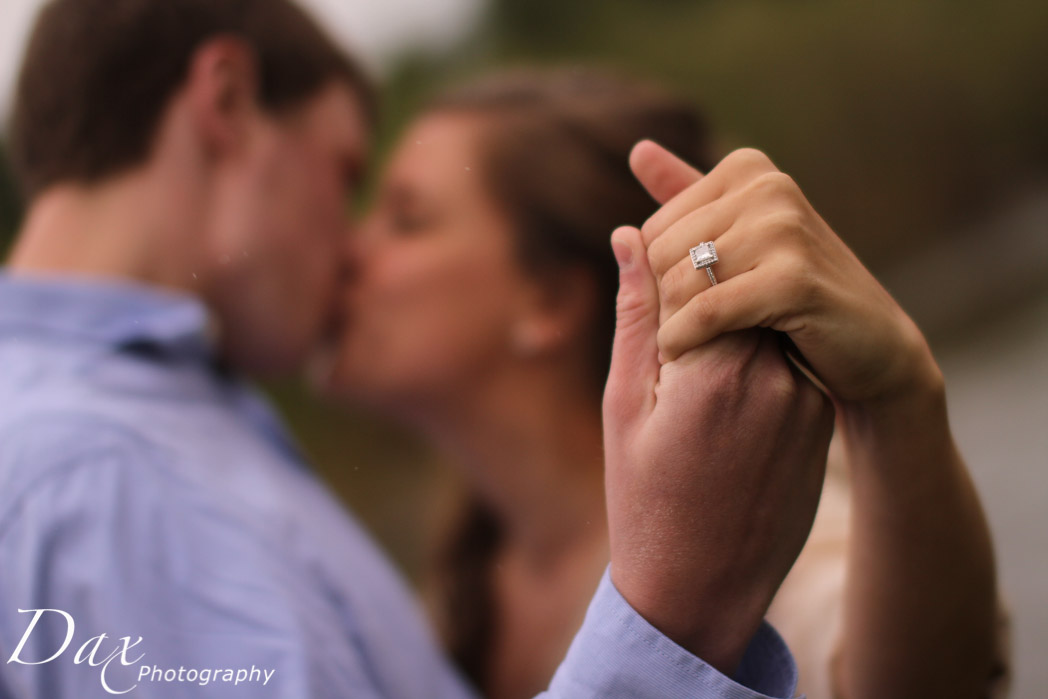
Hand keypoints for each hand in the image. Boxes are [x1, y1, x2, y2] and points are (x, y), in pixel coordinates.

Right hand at [602, 224, 833, 675]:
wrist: (702, 589)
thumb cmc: (644, 499)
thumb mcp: (623, 404)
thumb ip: (634, 314)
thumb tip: (629, 235)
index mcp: (714, 366)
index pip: (698, 267)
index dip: (668, 253)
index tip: (646, 256)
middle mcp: (773, 373)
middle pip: (738, 284)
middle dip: (701, 277)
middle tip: (668, 294)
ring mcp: (804, 396)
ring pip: (763, 316)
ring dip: (729, 312)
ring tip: (691, 356)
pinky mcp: (818, 416)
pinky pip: (784, 356)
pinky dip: (752, 350)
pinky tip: (720, 392)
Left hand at [630, 142, 940, 412]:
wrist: (871, 343)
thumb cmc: (796, 291)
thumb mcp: (739, 235)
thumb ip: (688, 193)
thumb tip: (638, 150)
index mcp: (748, 168)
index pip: (652, 229)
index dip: (658, 276)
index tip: (686, 303)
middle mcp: (768, 186)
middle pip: (660, 253)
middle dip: (663, 301)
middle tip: (685, 331)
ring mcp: (784, 228)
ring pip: (678, 282)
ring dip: (671, 324)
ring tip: (687, 343)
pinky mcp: (794, 278)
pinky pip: (705, 311)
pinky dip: (683, 338)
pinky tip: (682, 353)